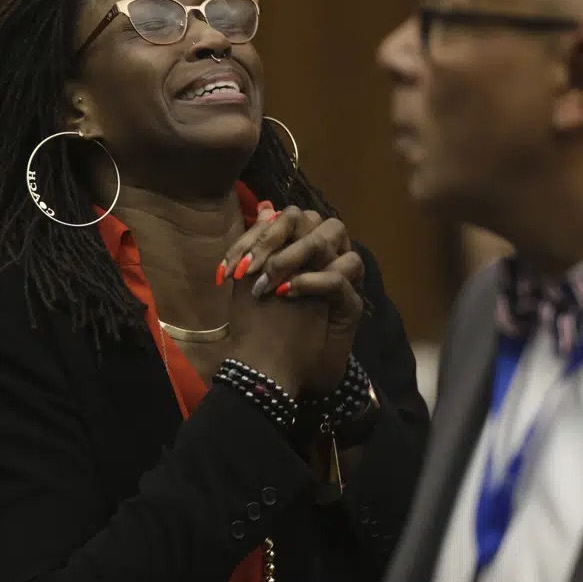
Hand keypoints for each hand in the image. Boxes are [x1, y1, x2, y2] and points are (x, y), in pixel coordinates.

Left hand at [222, 206, 364, 393]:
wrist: (274, 373)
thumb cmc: (262, 327)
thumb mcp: (250, 284)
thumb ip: (256, 247)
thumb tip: (263, 208)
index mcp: (300, 250)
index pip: (287, 219)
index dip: (258, 234)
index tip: (232, 266)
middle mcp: (324, 258)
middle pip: (313, 220)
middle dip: (275, 237)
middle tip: (251, 267)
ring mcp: (340, 278)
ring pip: (330, 238)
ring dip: (294, 253)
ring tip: (268, 280)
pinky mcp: (350, 305)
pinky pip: (337, 278)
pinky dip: (308, 281)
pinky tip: (283, 293)